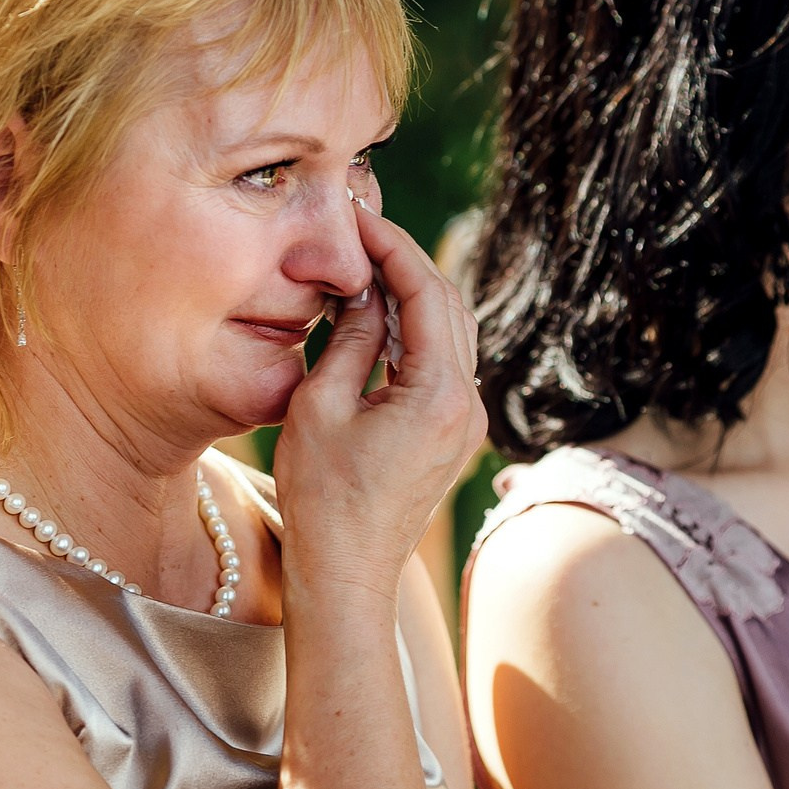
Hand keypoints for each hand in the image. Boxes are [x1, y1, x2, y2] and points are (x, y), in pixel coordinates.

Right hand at [273, 204, 483, 602]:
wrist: (345, 572)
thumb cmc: (323, 497)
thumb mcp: (320, 406)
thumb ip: (351, 339)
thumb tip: (365, 290)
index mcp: (440, 394)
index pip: (427, 292)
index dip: (393, 245)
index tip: (359, 216)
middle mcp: (467, 404)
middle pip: (448, 305)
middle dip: (406, 261)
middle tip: (362, 230)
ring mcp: (465, 422)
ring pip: (451, 333)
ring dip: (413, 294)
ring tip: (366, 265)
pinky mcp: (452, 435)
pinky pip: (443, 364)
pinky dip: (415, 331)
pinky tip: (379, 317)